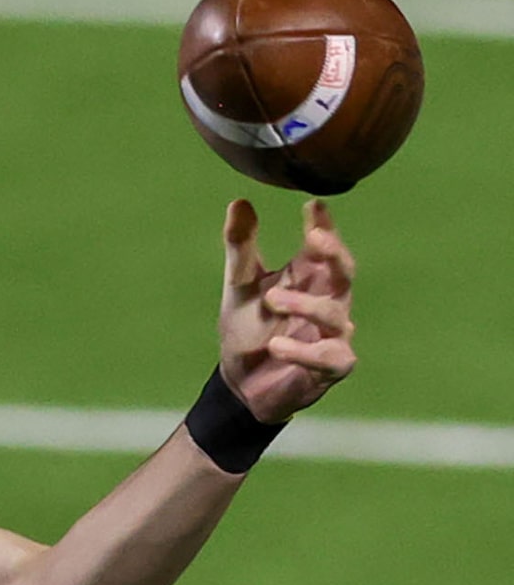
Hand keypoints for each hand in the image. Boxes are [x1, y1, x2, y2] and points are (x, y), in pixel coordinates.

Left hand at [219, 198, 356, 423]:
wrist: (239, 384)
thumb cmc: (248, 329)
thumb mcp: (240, 286)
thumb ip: (240, 248)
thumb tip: (239, 200)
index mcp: (310, 278)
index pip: (324, 246)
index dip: (323, 225)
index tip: (313, 205)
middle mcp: (328, 301)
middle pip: (345, 271)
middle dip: (335, 253)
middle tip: (313, 238)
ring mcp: (333, 334)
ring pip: (334, 314)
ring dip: (305, 305)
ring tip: (272, 300)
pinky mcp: (331, 367)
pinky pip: (330, 357)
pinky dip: (304, 352)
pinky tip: (277, 346)